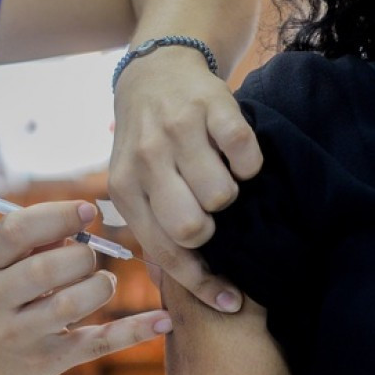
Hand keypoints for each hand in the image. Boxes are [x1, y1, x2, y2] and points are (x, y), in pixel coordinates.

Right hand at [0, 201, 172, 374]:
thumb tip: (82, 218)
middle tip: (91, 257)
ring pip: (70, 305)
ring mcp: (20, 335)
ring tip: (104, 282)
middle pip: (46, 269)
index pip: (16, 231)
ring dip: (100, 286)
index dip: (57, 214)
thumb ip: (33, 240)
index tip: (89, 211)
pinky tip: (163, 320)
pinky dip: (133, 331)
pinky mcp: (48, 361)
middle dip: (82, 257)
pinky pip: (96, 343)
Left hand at [108, 48, 262, 311]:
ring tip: (216, 176)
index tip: (229, 302)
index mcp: (124, 188)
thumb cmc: (147, 143)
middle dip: (209, 229)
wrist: (154, 73)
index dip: (200, 283)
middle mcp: (146, 159)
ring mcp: (179, 130)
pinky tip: (235, 155)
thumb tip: (187, 283)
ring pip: (222, 195)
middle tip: (208, 211)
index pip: (163, 250)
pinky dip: (250, 163)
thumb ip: (151, 224)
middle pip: (192, 227)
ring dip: (229, 194)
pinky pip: (247, 155)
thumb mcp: (132, 183)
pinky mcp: (213, 105)